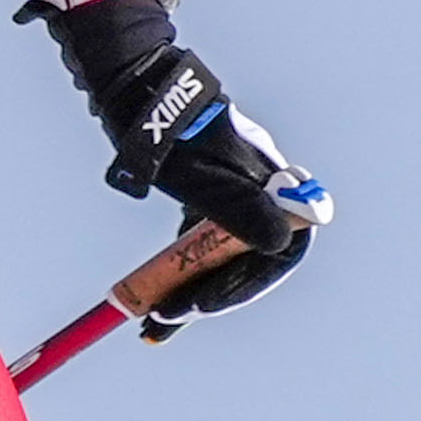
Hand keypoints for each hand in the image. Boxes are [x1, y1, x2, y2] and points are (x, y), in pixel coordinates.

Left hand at [24, 0, 330, 316]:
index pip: (280, 253)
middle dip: (208, 297)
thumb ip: (242, 212)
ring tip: (152, 325)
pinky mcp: (209, 204)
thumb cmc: (176, 133)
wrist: (139, 95)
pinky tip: (154, 303)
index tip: (204, 304)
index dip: (246, 286)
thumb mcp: (205, 178)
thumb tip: (281, 246)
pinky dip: (180, 275)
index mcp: (275, 188)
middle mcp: (262, 197)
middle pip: (247, 263)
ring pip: (221, 261)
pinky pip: (200, 249)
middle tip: (164, 319)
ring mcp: (235, 202)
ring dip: (190, 294)